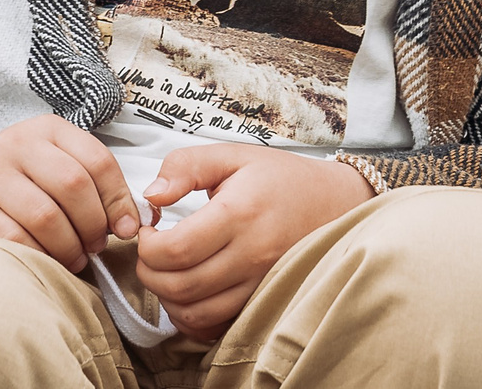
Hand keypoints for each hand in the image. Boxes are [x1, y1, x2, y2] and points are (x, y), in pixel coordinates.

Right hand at [0, 116, 140, 271]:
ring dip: (70, 247)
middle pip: (73, 186)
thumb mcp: (57, 166)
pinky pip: (15, 239)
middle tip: (96, 247)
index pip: (97, 160)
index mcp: (48, 129)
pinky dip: (40, 256)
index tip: (127, 229)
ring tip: (75, 258)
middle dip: (93, 225)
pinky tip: (47, 262)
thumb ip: (96, 186)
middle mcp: (17, 144)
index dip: (119, 199)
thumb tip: (135, 223)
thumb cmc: (21, 184)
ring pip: (45, 216)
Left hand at [134, 146, 373, 338]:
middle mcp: (251, 255)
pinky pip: (216, 326)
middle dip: (149, 273)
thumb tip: (151, 196)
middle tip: (150, 251)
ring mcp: (258, 283)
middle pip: (180, 287)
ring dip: (167, 298)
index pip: (177, 249)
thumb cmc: (280, 178)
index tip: (147, 230)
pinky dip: (191, 317)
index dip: (147, 246)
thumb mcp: (233, 155)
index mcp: (239, 214)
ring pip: (195, 314)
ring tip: (166, 270)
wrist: (334, 203)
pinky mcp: (262, 300)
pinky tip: (188, 292)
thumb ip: (186, 166)